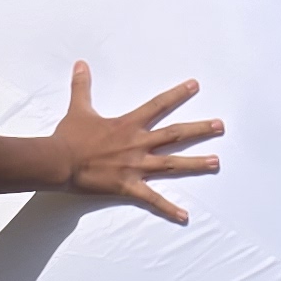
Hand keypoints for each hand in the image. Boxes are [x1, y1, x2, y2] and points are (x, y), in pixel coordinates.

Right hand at [52, 59, 223, 224]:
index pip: (158, 105)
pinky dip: (169, 208)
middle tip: (221, 126)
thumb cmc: (70, 137)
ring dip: (195, 164)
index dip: (177, 94)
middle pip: (175, 134)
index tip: (195, 86)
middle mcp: (138, 144)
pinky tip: (185, 216)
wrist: (59, 161)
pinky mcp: (129, 186)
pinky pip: (152, 199)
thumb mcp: (78, 108)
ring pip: (172, 164)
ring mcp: (136, 166)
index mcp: (128, 124)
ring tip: (216, 162)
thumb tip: (80, 64)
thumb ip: (82, 86)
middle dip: (199, 130)